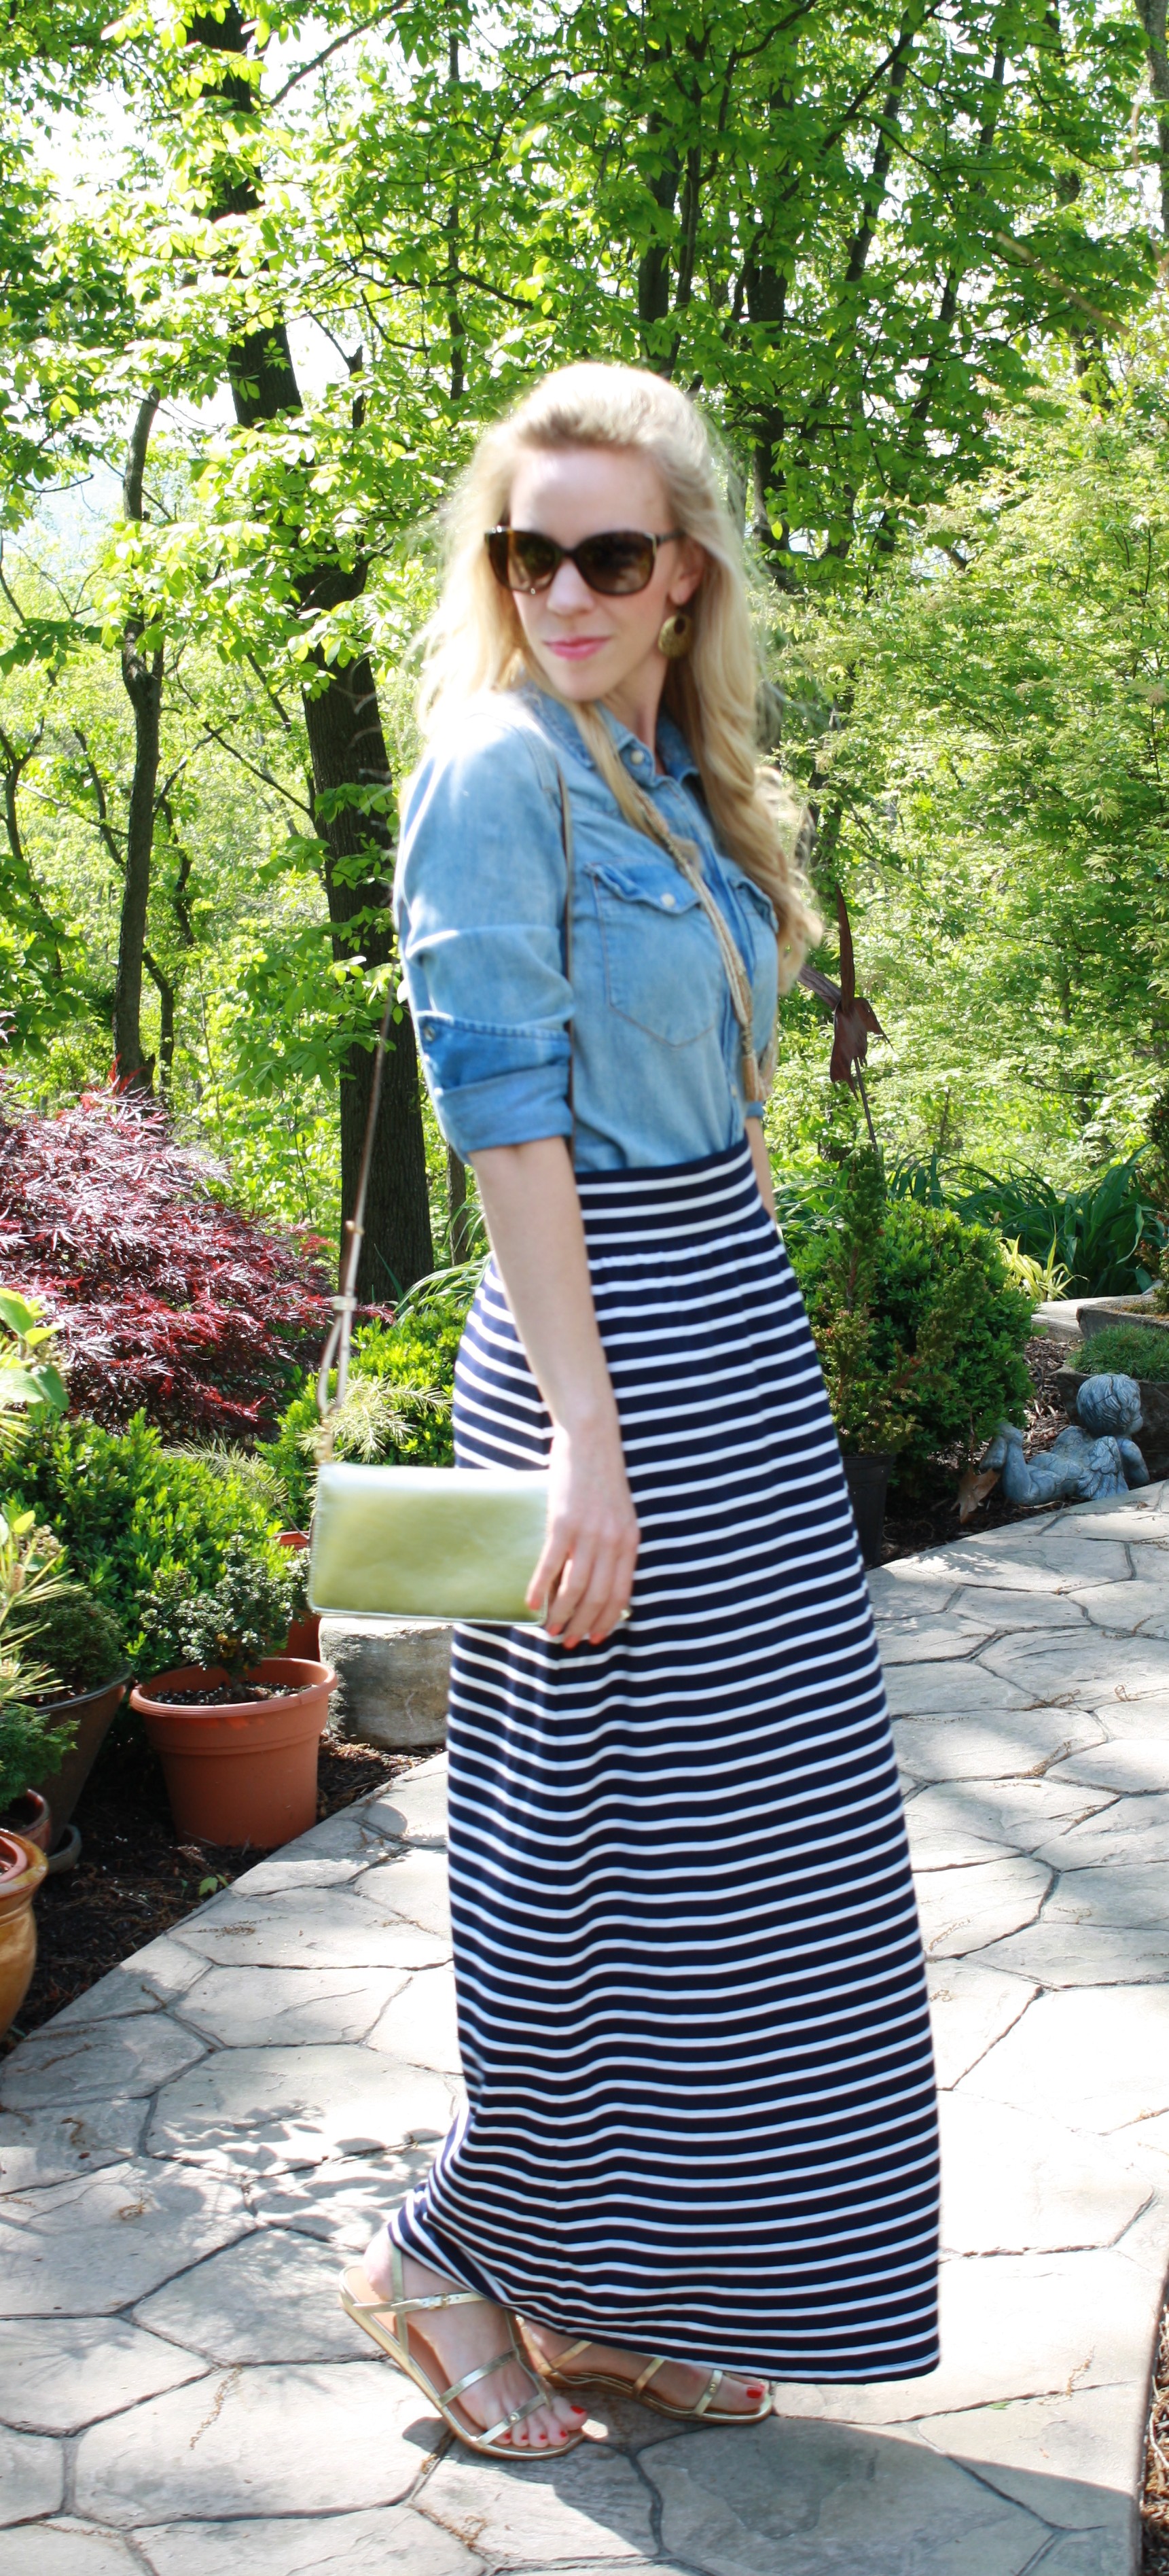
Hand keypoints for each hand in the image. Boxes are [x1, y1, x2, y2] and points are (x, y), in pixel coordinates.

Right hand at [527, 1419, 639, 1646]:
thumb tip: (600, 1579)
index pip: (620, 1594)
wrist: (591, 1439)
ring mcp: (588, 1533)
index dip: (607, 1620)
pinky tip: (531, 1603)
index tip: (595, 1637)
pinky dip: (540, 1588)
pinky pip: (551, 1565)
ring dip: (562, 1614)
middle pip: (598, 1598)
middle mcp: (612, 1542)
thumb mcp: (619, 1515)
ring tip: (550, 1629)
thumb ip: (614, 1545)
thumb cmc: (602, 1477)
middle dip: (583, 1625)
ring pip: (575, 1588)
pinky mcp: (563, 1522)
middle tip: (567, 1641)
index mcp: (629, 1542)